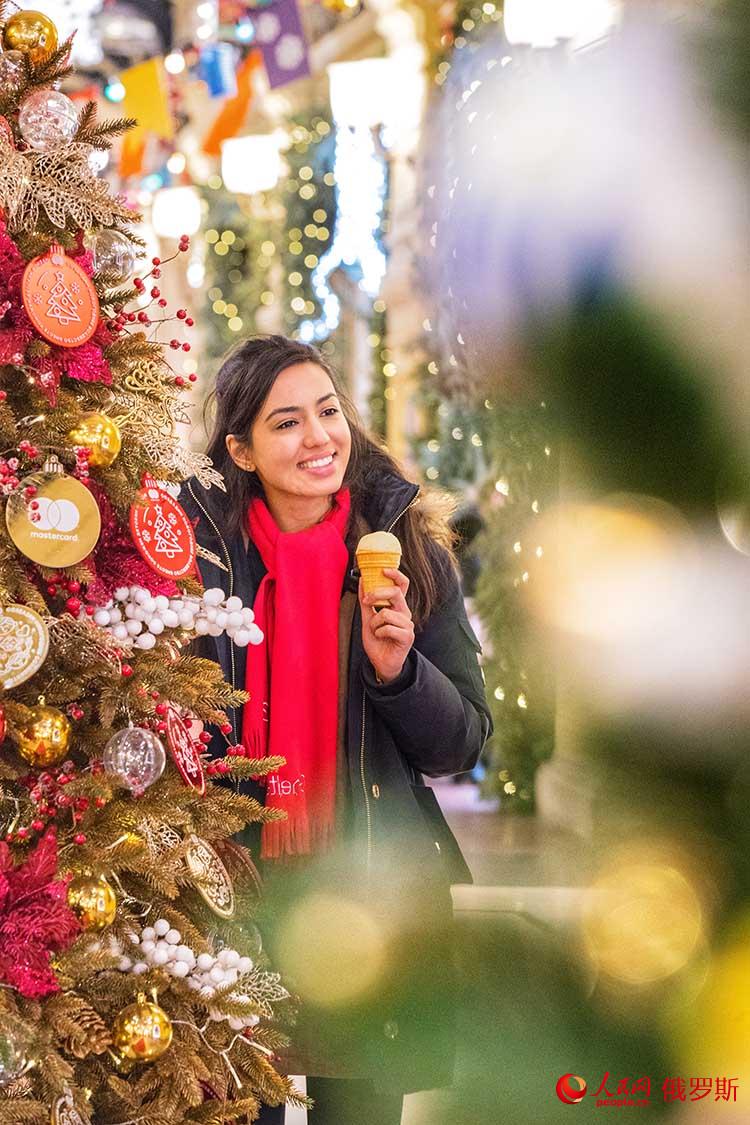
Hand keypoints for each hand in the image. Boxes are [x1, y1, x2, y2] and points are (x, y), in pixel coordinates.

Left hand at [359, 567, 414, 684]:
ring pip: (387, 613)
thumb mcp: (367, 619)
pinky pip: (388, 628)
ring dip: (374, 623)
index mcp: (397, 606)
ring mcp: (408, 624)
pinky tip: (381, 638)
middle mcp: (405, 612)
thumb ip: (366, 602)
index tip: (382, 570)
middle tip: (366, 602)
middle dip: (377, 594)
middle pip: (395, 593)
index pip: (402, 585)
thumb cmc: (377, 641)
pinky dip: (379, 633)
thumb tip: (363, 581)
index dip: (395, 574)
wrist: (381, 663)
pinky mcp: (408, 636)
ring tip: (375, 631)